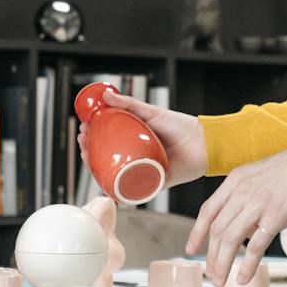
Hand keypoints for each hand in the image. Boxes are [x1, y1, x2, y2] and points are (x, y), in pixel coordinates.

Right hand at [76, 89, 206, 185]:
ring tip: (86, 157)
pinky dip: (116, 191)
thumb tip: (104, 95)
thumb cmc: (180, 126)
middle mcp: (136, 157)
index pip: (106, 140)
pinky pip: (132, 191)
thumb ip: (129, 104)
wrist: (203, 143)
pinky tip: (103, 185)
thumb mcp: (151, 112)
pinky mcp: (152, 184)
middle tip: (82, 142)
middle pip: (105, 158)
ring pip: (114, 174)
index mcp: (134, 141)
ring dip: (96, 169)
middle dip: (88, 152)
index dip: (91, 137)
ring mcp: (143, 171)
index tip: (82, 129)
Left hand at [188, 142, 286, 286]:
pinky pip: (255, 246)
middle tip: (211, 274)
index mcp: (237, 179)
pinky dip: (247, 265)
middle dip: (211, 257)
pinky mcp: (277, 216)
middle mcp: (242, 191)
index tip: (191, 249)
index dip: (197, 232)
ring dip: (222, 264)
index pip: (208, 210)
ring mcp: (258, 203)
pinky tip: (243, 277)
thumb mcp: (264, 174)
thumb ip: (251, 195)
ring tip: (222, 281)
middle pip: (216, 229)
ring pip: (229, 240)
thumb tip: (248, 222)